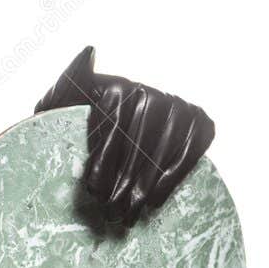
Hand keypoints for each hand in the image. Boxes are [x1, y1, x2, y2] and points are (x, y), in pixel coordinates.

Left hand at [35, 45, 214, 227]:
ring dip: (142, 190)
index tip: (92, 191)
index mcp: (117, 87)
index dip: (102, 164)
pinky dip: (169, 182)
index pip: (111, 129)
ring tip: (127, 216)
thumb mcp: (68, 104)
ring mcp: (178, 107)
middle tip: (110, 214)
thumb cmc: (88, 124)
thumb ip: (67, 84)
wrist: (128, 133)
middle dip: (121, 185)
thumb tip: (89, 52)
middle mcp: (150, 93)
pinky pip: (186, 156)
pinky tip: (152, 203)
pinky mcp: (201, 123)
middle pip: (135, 147)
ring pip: (159, 155)